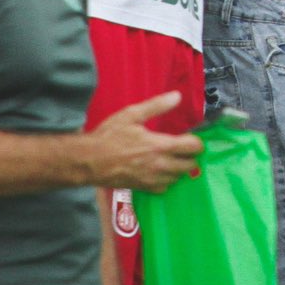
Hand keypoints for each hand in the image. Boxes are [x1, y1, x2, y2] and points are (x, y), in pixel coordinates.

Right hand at [81, 92, 202, 191]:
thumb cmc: (108, 136)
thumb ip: (156, 106)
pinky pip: (164, 188)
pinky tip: (161, 172)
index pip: (193, 147)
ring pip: (178, 178)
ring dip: (180, 169)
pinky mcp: (142, 188)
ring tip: (174, 159)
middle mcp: (160, 165)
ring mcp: (151, 179)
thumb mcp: (132, 114)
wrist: (87, 161)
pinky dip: (167, 181)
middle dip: (191, 157)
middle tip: (185, 149)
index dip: (197, 142)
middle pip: (190, 165)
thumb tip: (177, 96)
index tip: (192, 137)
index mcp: (160, 145)